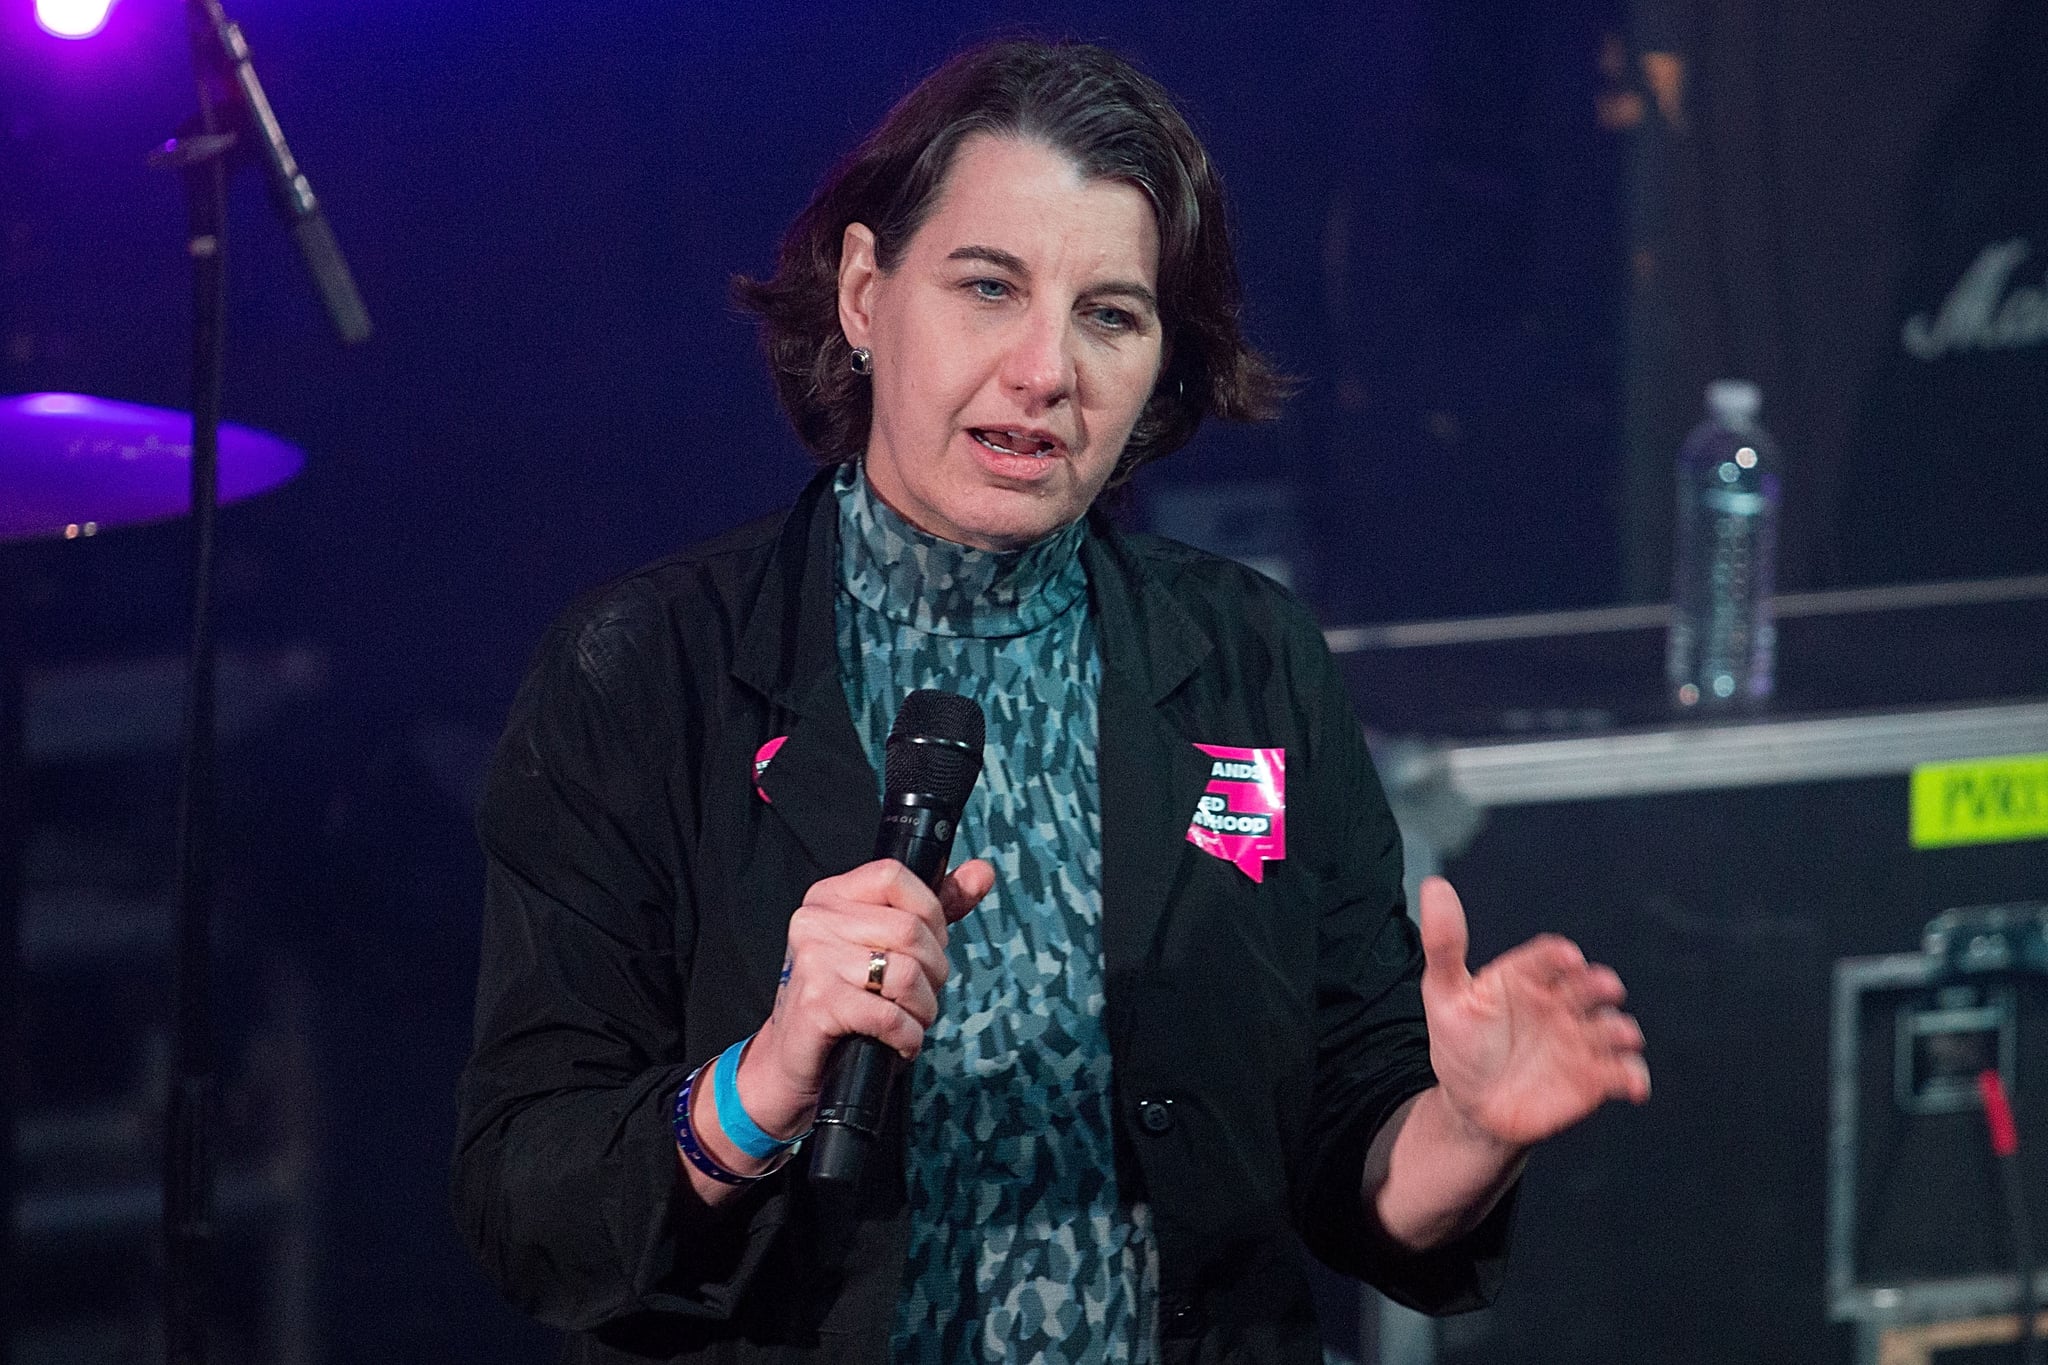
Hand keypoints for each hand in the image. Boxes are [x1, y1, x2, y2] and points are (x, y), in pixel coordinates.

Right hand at [737, 857, 993, 1140]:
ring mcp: (812, 961)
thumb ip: (934, 908)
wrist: (794, 1061)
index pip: (894, 875)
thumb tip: (982, 872)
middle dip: (934, 972)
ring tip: (909, 1020)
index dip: (929, 912)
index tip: (929, 945)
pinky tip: (898, 1043)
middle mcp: (814, 921)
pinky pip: (890, 1016)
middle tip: (920, 996)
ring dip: (923, 1009)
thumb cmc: (846, 999)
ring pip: (906, 973)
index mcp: (829, 896)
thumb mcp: (887, 945)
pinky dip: (908, 1036)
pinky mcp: (817, 1005)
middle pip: (910, 929)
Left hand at [1418, 875, 1648, 1150]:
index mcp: (1526, 977)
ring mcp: (1579, 1038)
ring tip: (1622, 1035)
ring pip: (1611, 1027)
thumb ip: (1444, 945)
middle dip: (1600, 984)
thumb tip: (1435, 886)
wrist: (1471, 1106)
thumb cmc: (1459, 1043)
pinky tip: (1634, 1087)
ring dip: (1621, 1029)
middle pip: (1588, 986)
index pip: (1547, 957)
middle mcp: (1559, 1002)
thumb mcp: (1444, 995)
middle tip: (1604, 987)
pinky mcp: (1593, 1077)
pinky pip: (1621, 1072)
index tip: (1567, 958)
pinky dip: (1633, 1076)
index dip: (1559, 956)